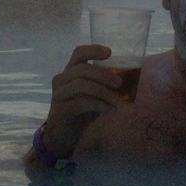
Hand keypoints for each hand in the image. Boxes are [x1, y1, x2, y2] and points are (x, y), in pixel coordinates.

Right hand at [40, 44, 121, 159]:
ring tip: (115, 101)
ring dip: (102, 91)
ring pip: (80, 85)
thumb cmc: (81, 111)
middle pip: (82, 69)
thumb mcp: (94, 94)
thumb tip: (127, 78)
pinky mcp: (59, 111)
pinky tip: (108, 110)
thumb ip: (103, 84)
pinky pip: (80, 103)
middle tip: (119, 83)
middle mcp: (61, 80)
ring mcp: (59, 95)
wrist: (63, 135)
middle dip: (103, 75)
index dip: (93, 50)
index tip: (110, 53)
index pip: (78, 53)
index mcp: (70, 71)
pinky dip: (98, 105)